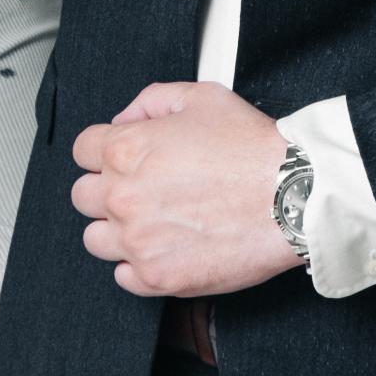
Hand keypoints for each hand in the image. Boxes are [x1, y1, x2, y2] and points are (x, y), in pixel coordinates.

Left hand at [71, 82, 299, 297]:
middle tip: (141, 189)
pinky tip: (165, 248)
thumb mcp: (202, 97)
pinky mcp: (157, 278)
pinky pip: (122, 276)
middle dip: (107, 189)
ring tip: (153, 222)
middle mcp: (124, 197)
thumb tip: (126, 120)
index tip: (121, 160)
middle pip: (82, 196)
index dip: (104, 151)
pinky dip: (139, 265)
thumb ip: (151, 102)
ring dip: (118, 230)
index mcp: (127, 150)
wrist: (293, 196)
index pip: (82, 150)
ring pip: (96, 239)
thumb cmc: (254, 149)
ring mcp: (138, 242)